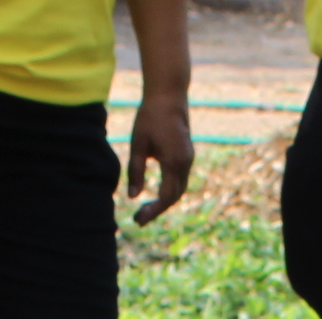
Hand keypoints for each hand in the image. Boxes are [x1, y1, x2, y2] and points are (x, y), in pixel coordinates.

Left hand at [124, 88, 192, 224]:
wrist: (169, 95)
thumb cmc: (150, 117)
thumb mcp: (138, 144)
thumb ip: (136, 171)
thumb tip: (132, 197)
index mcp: (173, 162)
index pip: (166, 197)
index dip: (153, 211)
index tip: (138, 220)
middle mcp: (185, 163)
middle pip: (175, 197)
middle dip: (158, 210)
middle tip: (138, 219)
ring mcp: (188, 159)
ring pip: (179, 189)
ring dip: (164, 202)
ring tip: (146, 210)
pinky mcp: (186, 155)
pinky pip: (180, 180)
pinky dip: (169, 191)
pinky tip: (156, 195)